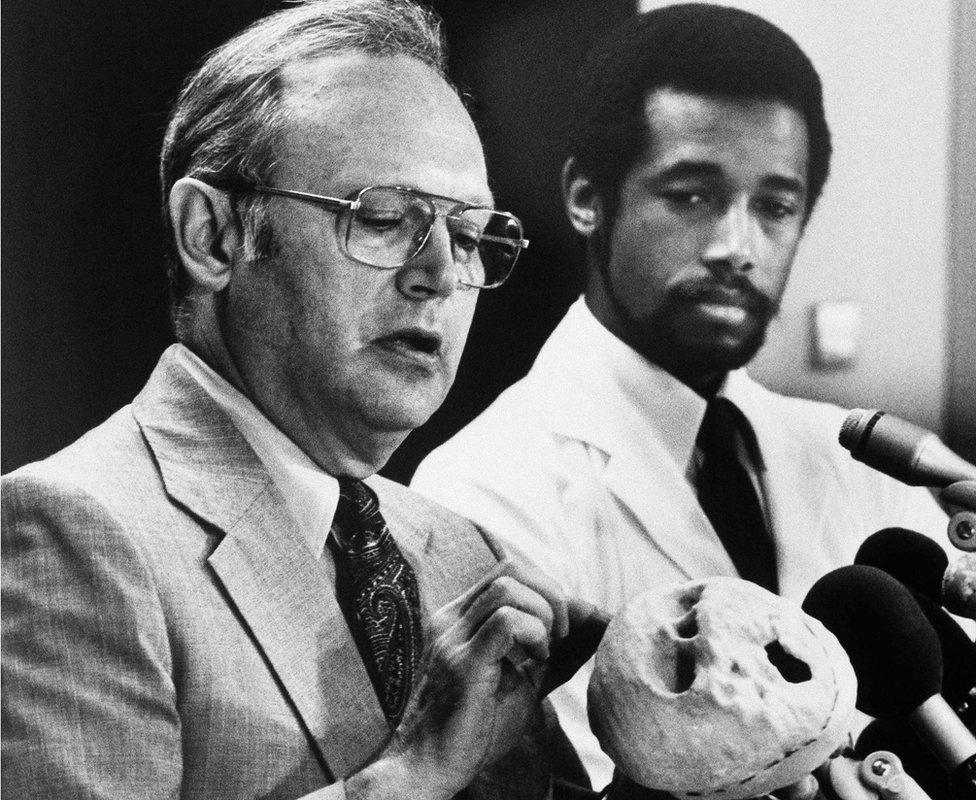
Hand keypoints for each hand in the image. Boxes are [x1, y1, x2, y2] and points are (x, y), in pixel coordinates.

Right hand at [348, 559, 566, 799]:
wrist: (429, 769)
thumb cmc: (476, 728)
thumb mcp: (523, 681)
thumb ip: (554, 653)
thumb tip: (599, 623)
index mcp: (461, 617)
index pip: (509, 571)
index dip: (547, 590)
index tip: (566, 629)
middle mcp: (451, 618)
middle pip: (510, 568)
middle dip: (551, 594)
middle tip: (561, 635)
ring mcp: (453, 638)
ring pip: (507, 586)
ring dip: (543, 613)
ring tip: (546, 650)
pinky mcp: (462, 664)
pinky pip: (507, 621)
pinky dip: (534, 634)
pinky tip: (536, 661)